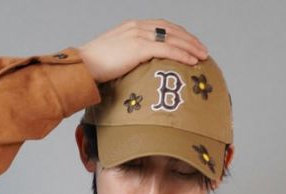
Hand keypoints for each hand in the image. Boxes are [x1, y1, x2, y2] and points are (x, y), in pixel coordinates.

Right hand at [77, 19, 208, 84]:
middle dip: (189, 39)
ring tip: (203, 56)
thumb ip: (128, 59)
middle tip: (203, 50)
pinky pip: (167, 49)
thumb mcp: (114, 58)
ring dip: (190, 46)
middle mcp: (138, 27)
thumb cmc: (94, 69)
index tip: (190, 44)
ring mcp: (138, 35)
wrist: (82, 67)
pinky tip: (192, 61)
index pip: (162, 26)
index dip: (179, 34)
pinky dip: (182, 54)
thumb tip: (138, 74)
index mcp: (133, 27)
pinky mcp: (138, 47)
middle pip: (171, 29)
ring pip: (172, 37)